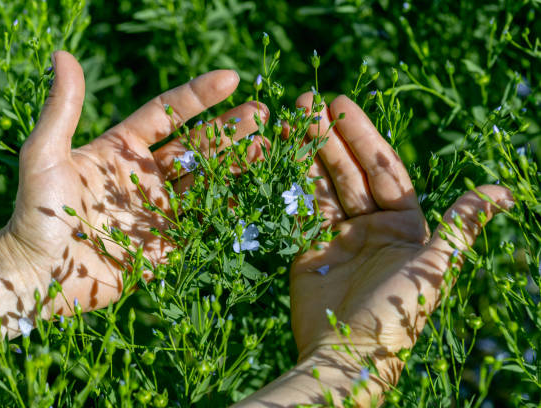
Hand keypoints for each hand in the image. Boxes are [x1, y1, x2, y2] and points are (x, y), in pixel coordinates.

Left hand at [0, 51, 268, 316]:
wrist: (37, 276)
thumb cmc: (36, 212)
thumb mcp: (45, 154)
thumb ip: (63, 108)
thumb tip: (63, 55)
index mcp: (121, 150)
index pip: (167, 114)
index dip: (199, 96)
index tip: (231, 79)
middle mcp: (146, 176)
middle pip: (196, 146)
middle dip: (230, 129)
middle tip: (262, 113)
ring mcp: (159, 210)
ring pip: (206, 180)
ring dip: (236, 163)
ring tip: (267, 146)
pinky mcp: (168, 243)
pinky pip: (203, 221)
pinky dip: (229, 206)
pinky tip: (253, 190)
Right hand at [288, 94, 511, 397]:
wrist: (350, 350)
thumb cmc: (400, 306)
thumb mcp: (437, 260)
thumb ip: (464, 222)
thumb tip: (506, 192)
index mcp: (404, 225)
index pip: (383, 169)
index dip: (363, 135)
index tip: (342, 105)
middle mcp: (370, 226)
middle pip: (349, 171)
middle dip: (331, 137)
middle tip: (310, 102)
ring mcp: (336, 236)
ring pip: (323, 184)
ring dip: (308, 151)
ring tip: (292, 116)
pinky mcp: (307, 248)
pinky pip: (300, 208)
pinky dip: (292, 181)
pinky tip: (282, 153)